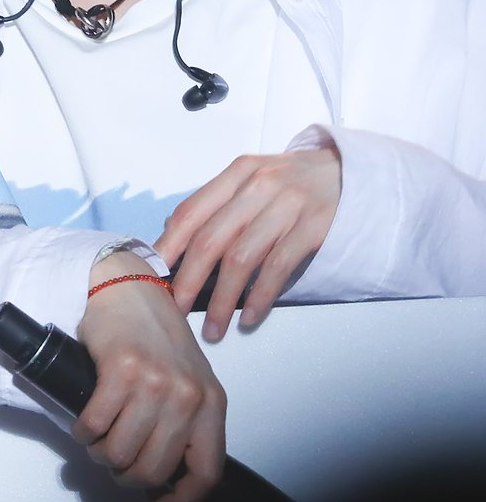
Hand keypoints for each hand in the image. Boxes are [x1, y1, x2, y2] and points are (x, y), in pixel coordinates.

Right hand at [73, 252, 225, 501]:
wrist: (130, 286)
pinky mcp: (122, 369)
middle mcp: (188, 395)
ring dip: (101, 453)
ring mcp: (156, 382)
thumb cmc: (155, 335)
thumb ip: (182, 424)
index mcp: (210, 402)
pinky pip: (96, 425)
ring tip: (97, 438)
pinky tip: (85, 422)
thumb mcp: (186, 379)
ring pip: (120, 452)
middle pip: (154, 469)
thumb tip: (161, 481)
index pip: (206, 472)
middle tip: (113, 461)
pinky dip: (84, 431)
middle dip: (126, 475)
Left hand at [155, 146, 341, 340]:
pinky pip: (278, 268)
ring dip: (223, 299)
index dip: (168, 246)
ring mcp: (288, 205)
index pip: (191, 211)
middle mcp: (259, 185)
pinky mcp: (313, 226)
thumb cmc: (291, 181)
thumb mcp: (253, 178)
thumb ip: (218, 204)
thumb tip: (172, 237)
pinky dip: (260, 297)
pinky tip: (250, 318)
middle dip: (189, 280)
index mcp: (237, 173)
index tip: (153, 277)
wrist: (348, 172)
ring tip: (213, 329)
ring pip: (242, 258)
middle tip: (175, 311)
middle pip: (212, 238)